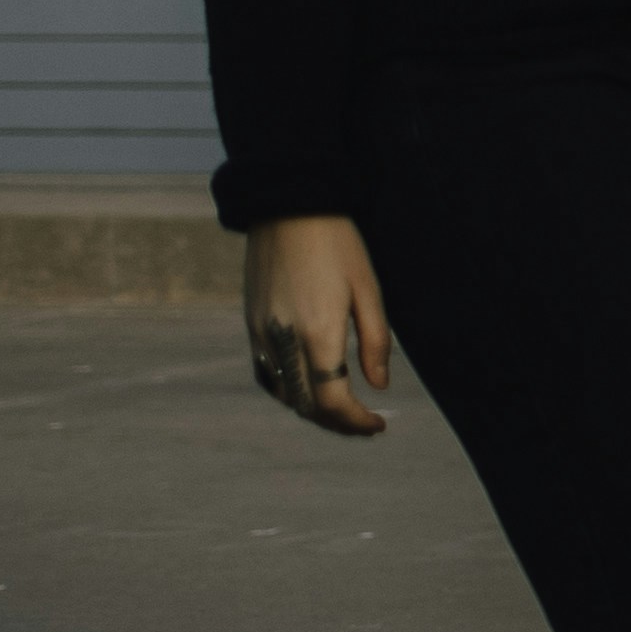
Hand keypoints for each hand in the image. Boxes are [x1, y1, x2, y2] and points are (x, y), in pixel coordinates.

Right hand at [240, 215, 395, 436]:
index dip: (356, 422)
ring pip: (284, 395)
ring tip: (342, 410)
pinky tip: (308, 388)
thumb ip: (375, 340)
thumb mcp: (368, 287)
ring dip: (313, 411)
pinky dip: (288, 392)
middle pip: (307, 406)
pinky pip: (266, 374)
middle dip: (337, 423)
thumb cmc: (337, 242)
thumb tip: (379, 386)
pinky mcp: (251, 324)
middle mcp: (284, 340)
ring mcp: (262, 334)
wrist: (286, 205)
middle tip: (364, 426)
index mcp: (318, 332)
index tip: (379, 425)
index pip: (333, 401)